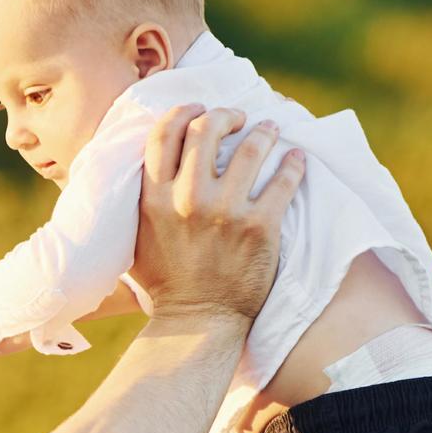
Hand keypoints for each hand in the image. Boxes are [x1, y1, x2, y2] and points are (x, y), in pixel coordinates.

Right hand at [126, 106, 300, 322]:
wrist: (197, 322)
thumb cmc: (166, 284)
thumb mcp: (135, 241)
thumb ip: (139, 203)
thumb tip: (145, 170)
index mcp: (153, 199)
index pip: (164, 133)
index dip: (184, 112)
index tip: (198, 110)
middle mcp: (186, 199)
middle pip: (206, 129)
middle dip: (225, 115)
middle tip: (237, 119)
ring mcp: (225, 211)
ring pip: (250, 147)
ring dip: (263, 132)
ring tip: (269, 130)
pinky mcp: (259, 226)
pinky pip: (283, 180)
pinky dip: (293, 164)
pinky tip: (296, 160)